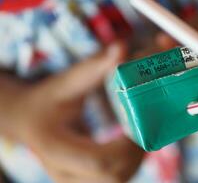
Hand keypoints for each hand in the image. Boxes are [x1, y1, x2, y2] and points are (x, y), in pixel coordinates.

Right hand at [0, 42, 143, 182]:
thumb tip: (121, 48)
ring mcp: (73, 180)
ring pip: (116, 182)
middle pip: (112, 176)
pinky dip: (129, 165)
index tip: (141, 127)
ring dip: (137, 161)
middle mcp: (63, 171)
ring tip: (144, 136)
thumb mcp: (65, 83)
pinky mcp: (82, 180)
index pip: (98, 160)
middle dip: (138, 154)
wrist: (27, 120)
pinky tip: (134, 146)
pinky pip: (113, 181)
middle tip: (150, 130)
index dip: (127, 147)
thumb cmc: (45, 100)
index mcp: (54, 147)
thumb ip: (93, 68)